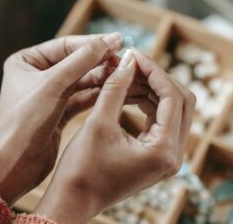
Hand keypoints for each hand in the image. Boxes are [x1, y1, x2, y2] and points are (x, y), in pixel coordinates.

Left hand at [0, 33, 121, 203]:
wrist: (15, 164)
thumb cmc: (25, 121)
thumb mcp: (54, 84)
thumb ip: (82, 60)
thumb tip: (109, 40)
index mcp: (27, 61)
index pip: (65, 45)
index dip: (92, 43)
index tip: (119, 40)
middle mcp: (37, 75)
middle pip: (74, 62)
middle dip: (98, 61)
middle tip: (123, 59)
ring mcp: (48, 94)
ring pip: (80, 80)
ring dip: (100, 77)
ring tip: (121, 74)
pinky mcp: (58, 111)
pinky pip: (80, 97)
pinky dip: (95, 94)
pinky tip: (112, 90)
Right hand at [35, 48, 195, 223]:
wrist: (73, 199)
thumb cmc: (82, 168)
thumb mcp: (98, 123)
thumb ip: (116, 88)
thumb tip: (128, 60)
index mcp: (163, 151)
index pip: (173, 97)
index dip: (154, 71)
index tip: (135, 54)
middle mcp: (172, 155)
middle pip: (180, 101)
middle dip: (156, 78)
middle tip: (132, 62)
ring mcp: (166, 155)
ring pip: (171, 108)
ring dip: (151, 88)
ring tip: (127, 74)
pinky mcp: (155, 153)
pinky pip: (160, 119)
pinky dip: (147, 101)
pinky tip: (129, 91)